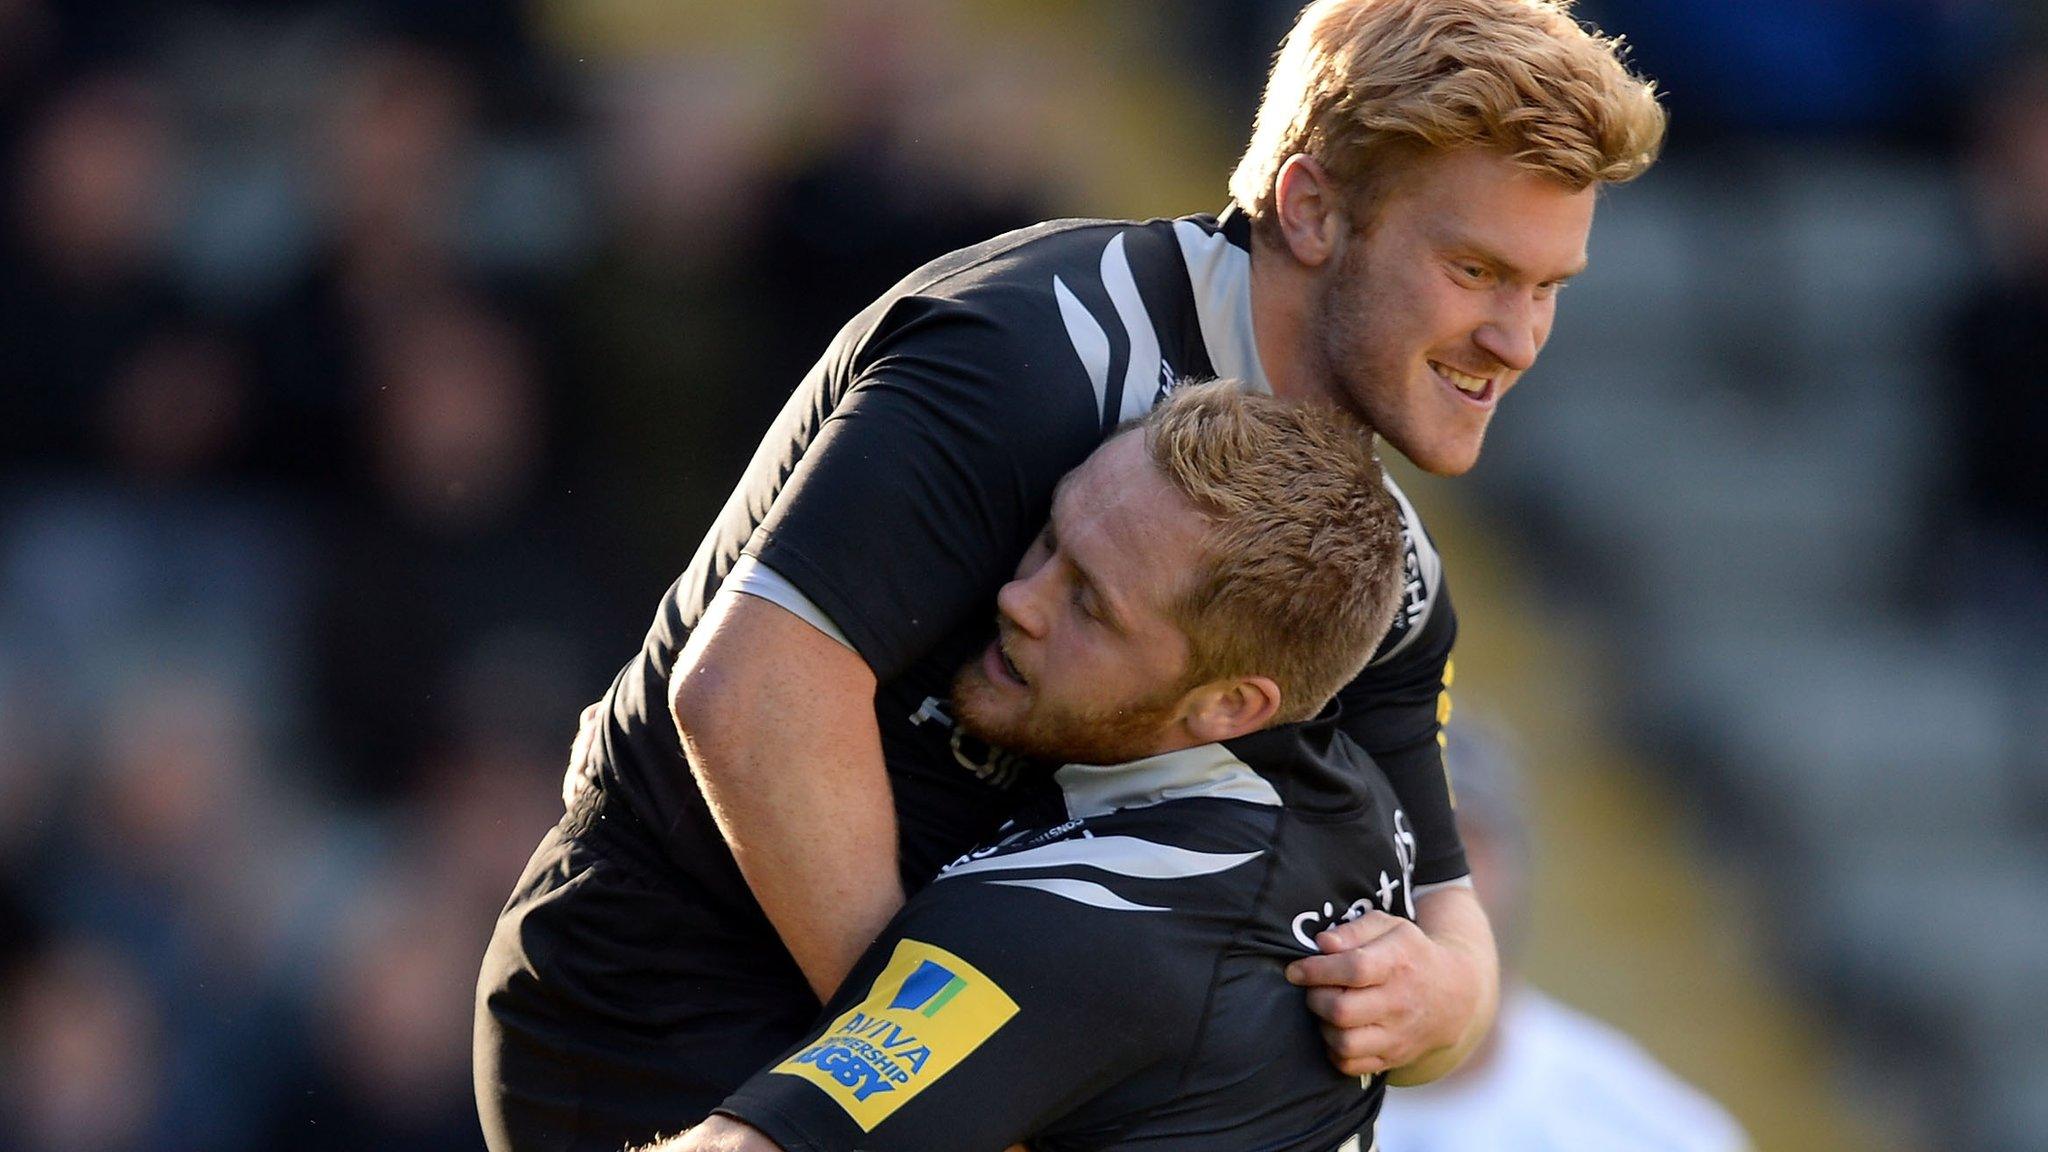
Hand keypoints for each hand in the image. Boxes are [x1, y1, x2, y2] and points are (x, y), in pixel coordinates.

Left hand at [1284, 909, 1483, 1078]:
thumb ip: (1354, 930)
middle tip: (1313, 989)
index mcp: (1398, 963)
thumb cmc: (1410, 954)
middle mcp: (1400, 1002)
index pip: (1353, 969)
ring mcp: (1398, 1035)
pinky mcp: (1394, 1057)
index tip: (1295, 970)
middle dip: (1315, 998)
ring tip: (1326, 1010)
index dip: (1316, 970)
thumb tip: (1323, 943)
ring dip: (1323, 1026)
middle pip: (1342, 1010)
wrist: (1453, 994)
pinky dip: (1334, 1050)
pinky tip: (1338, 1030)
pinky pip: (1351, 1064)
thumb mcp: (1389, 927)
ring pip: (1344, 1042)